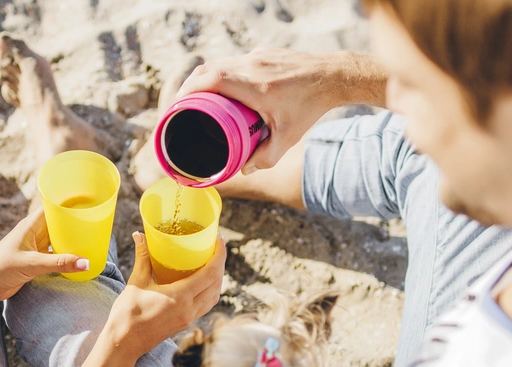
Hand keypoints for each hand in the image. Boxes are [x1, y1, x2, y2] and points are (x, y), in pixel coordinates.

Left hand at [0, 206, 88, 301]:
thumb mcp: (32, 264)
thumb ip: (59, 263)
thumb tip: (86, 263)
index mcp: (31, 224)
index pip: (54, 206)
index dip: (70, 202)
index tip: (88, 200)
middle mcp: (35, 232)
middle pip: (60, 222)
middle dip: (76, 222)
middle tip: (97, 222)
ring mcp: (36, 245)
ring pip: (59, 238)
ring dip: (73, 239)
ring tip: (93, 239)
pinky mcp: (36, 258)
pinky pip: (56, 252)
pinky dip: (67, 254)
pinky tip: (79, 258)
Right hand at [106, 232, 226, 359]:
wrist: (124, 342)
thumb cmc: (127, 313)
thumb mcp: (136, 282)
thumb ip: (143, 257)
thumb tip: (139, 235)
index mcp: (180, 297)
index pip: (211, 274)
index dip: (219, 256)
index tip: (220, 241)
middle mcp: (189, 309)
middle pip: (216, 284)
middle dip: (220, 264)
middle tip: (215, 248)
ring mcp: (189, 318)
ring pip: (213, 297)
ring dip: (217, 280)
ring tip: (211, 263)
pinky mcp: (185, 323)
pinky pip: (205, 305)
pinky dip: (209, 292)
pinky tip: (201, 283)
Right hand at [177, 49, 385, 173]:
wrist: (333, 77)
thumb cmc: (309, 108)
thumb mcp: (287, 138)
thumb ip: (265, 158)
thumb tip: (243, 170)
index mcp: (255, 86)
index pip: (212, 79)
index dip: (190, 88)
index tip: (178, 102)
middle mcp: (253, 66)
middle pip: (210, 68)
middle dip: (192, 84)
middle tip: (183, 102)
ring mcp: (258, 56)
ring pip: (221, 62)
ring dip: (207, 77)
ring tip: (199, 95)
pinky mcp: (263, 52)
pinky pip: (235, 61)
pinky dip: (224, 72)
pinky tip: (225, 87)